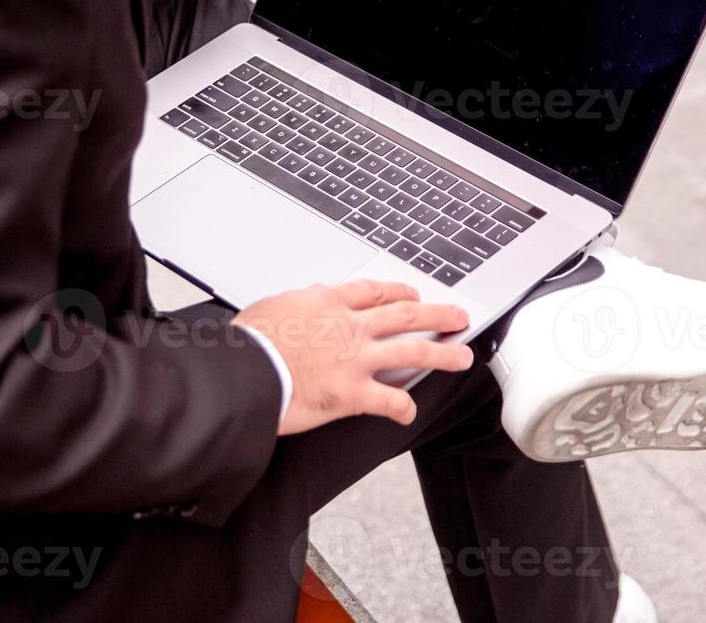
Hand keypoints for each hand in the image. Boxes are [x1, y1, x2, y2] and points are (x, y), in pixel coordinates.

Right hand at [233, 279, 470, 435]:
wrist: (244, 371)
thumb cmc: (249, 342)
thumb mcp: (273, 306)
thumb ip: (299, 300)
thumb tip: (312, 295)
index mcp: (328, 302)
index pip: (374, 292)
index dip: (399, 292)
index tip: (411, 296)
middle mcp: (349, 327)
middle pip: (404, 315)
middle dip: (437, 315)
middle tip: (457, 317)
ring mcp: (355, 359)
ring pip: (412, 352)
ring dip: (443, 354)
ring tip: (462, 356)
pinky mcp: (352, 393)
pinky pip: (390, 401)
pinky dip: (404, 408)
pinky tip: (410, 413)